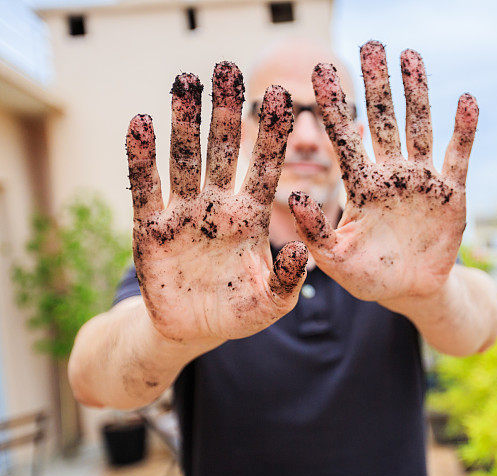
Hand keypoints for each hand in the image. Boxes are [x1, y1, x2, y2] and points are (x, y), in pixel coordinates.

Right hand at [126, 62, 306, 342]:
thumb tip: (302, 250)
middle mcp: (217, 207)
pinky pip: (145, 189)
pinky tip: (141, 124)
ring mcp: (183, 215)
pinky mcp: (150, 230)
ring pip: (184, 160)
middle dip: (225, 112)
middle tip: (227, 69)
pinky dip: (142, 159)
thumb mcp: (272, 302)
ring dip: (184, 122)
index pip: (263, 168)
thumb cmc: (238, 314)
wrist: (190, 332)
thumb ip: (289, 279)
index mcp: (250, 218)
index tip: (282, 98)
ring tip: (186, 81)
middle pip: (222, 151)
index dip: (271, 135)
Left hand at [288, 41, 477, 304]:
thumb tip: (295, 198)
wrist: (411, 292)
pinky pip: (459, 156)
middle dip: (378, 86)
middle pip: (384, 121)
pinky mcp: (452, 193)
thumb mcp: (335, 260)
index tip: (321, 72)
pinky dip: (464, 130)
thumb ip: (314, 234)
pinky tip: (466, 100)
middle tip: (372, 45)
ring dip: (418, 93)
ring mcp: (422, 180)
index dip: (335, 107)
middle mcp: (390, 174)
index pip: (345, 140)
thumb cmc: (368, 277)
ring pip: (420, 128)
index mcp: (361, 187)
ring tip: (410, 56)